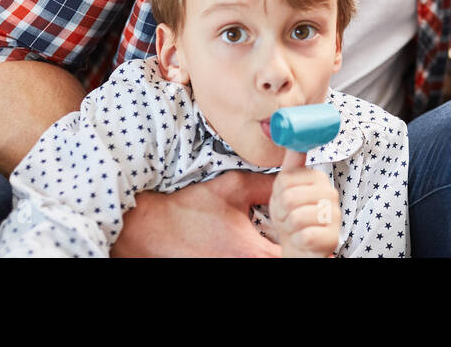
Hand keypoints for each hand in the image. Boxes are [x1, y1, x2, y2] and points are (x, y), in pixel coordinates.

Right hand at [112, 170, 281, 256]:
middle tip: (284, 233)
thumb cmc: (189, 209)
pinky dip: (252, 255)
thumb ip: (268, 185)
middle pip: (280, 261)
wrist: (151, 228)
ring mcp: (229, 272)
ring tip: (266, 238)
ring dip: (269, 252)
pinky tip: (245, 244)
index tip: (297, 230)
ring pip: (265, 264)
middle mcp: (243, 268)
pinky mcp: (215, 271)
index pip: (293, 256)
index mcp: (252, 252)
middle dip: (286, 247)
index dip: (299, 242)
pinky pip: (247, 265)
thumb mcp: (234, 187)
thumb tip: (291, 178)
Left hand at [270, 150, 339, 257]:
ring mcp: (335, 215)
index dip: (278, 194)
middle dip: (281, 212)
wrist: (298, 246)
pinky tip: (304, 240)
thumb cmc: (290, 216)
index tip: (285, 200)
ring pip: (296, 217)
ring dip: (289, 228)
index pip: (285, 179)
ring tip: (296, 228)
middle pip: (289, 198)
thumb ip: (291, 162)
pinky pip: (305, 236)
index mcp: (317, 177)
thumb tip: (292, 136)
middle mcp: (330, 193)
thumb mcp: (285, 187)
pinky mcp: (333, 237)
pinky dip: (298, 241)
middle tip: (289, 217)